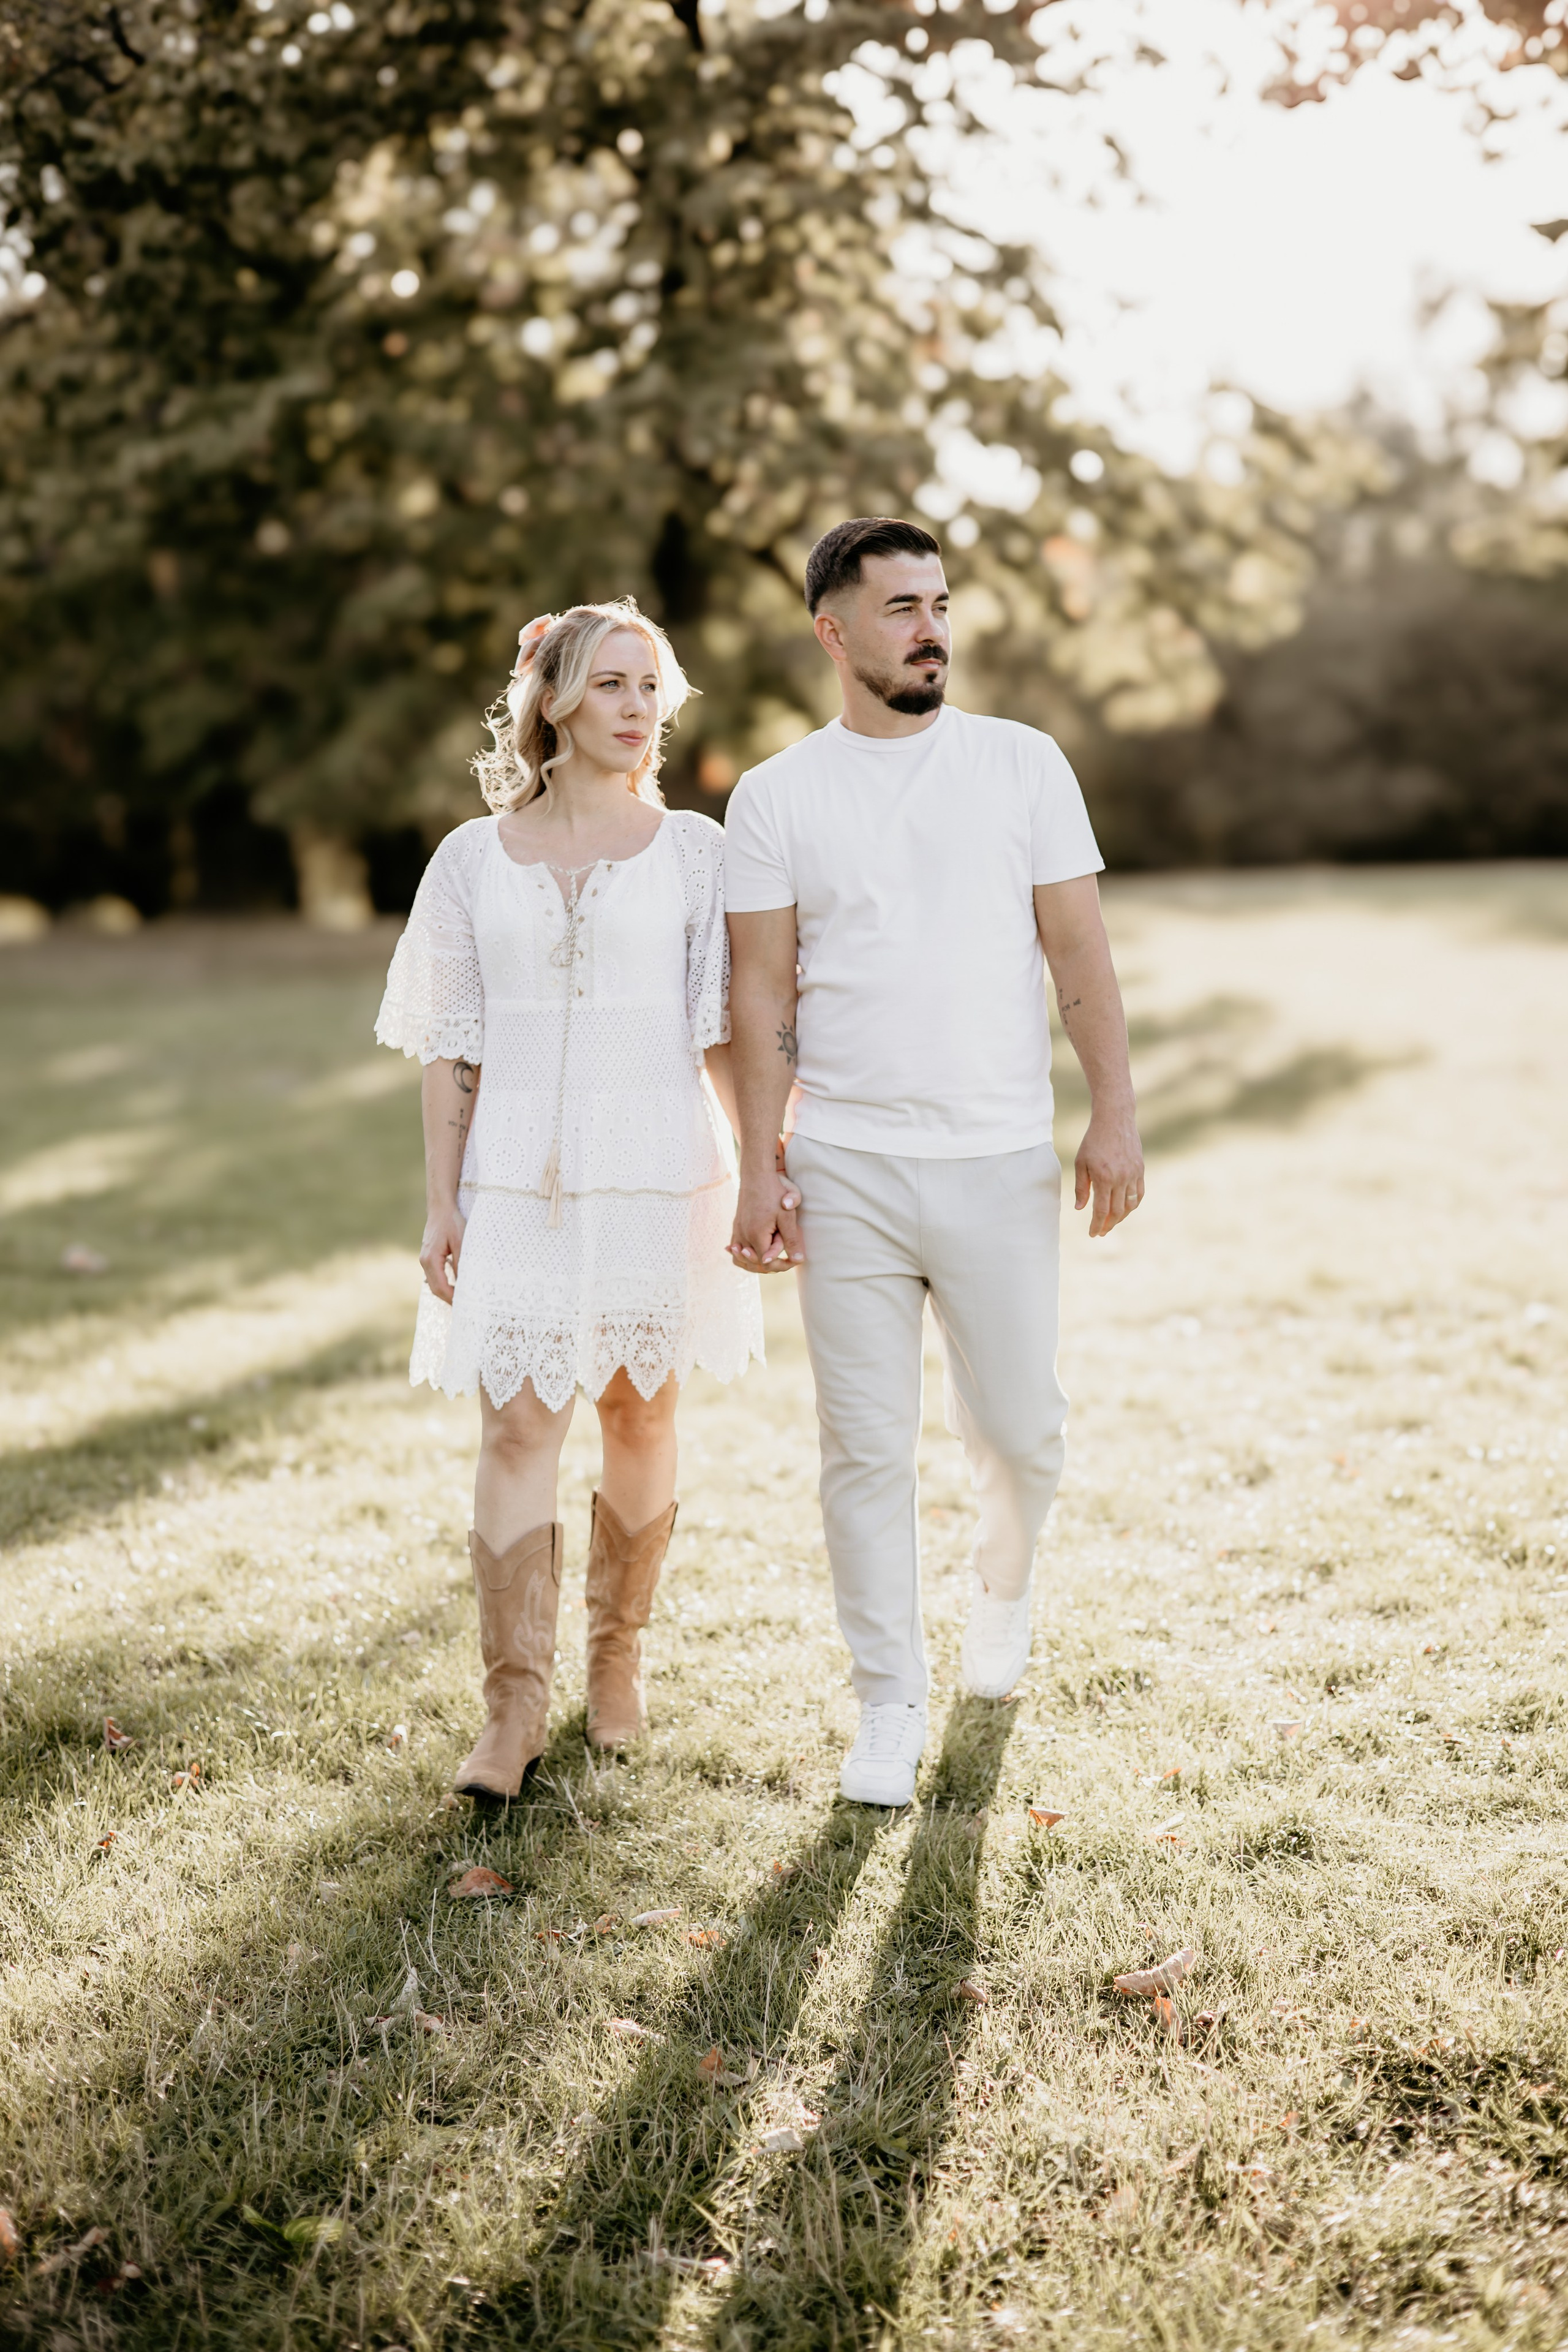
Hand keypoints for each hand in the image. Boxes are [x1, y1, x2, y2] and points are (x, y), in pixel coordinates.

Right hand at [420, 1201, 466, 1300]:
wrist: (440, 1208)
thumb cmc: (451, 1222)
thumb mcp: (461, 1242)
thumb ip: (461, 1263)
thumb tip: (464, 1284)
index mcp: (431, 1259)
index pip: (441, 1287)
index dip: (452, 1299)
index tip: (465, 1305)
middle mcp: (424, 1261)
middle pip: (435, 1289)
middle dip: (449, 1299)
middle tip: (465, 1307)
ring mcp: (425, 1260)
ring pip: (434, 1284)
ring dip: (446, 1293)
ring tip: (462, 1300)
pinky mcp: (428, 1257)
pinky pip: (434, 1276)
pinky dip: (444, 1284)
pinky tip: (455, 1287)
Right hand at [728, 1157, 802, 1272]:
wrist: (756, 1175)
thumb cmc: (774, 1193)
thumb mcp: (787, 1216)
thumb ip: (792, 1240)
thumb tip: (799, 1260)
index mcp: (756, 1235)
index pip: (767, 1263)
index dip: (782, 1266)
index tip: (794, 1260)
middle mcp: (743, 1236)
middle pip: (753, 1264)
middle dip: (771, 1266)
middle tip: (787, 1260)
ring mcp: (737, 1231)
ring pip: (740, 1259)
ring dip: (754, 1264)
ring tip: (770, 1261)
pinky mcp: (735, 1226)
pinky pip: (735, 1248)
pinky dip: (742, 1255)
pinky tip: (749, 1255)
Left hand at [1075, 1108, 1144, 1238]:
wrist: (1115, 1120)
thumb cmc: (1093, 1140)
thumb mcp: (1081, 1163)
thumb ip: (1081, 1187)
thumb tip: (1080, 1209)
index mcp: (1103, 1178)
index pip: (1101, 1211)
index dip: (1096, 1225)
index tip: (1092, 1233)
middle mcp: (1121, 1179)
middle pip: (1117, 1212)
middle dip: (1108, 1225)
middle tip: (1101, 1231)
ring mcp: (1133, 1175)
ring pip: (1130, 1205)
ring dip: (1121, 1217)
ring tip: (1112, 1222)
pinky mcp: (1140, 1170)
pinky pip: (1139, 1193)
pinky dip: (1132, 1204)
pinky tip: (1125, 1208)